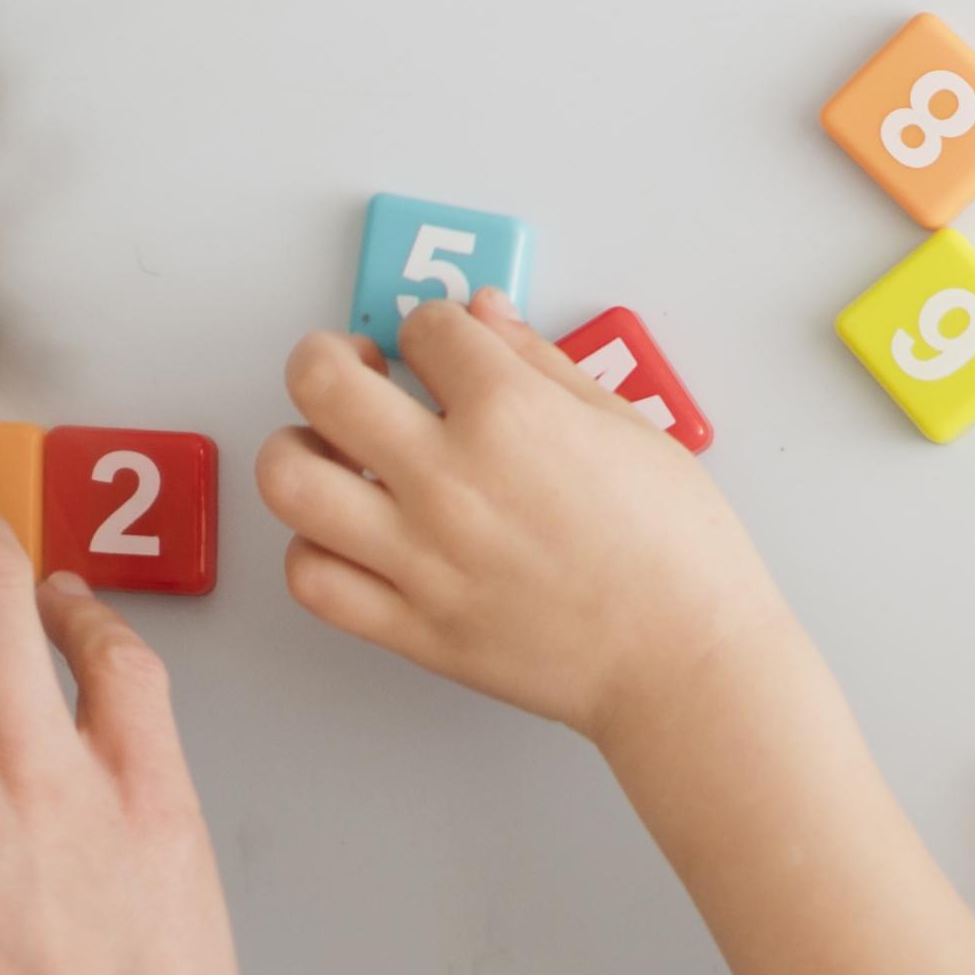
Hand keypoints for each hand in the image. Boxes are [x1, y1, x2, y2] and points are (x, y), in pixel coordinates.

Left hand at [258, 299, 803, 747]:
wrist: (684, 661)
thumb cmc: (677, 549)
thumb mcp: (626, 425)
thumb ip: (542, 361)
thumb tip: (485, 313)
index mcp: (510, 414)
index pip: (426, 327)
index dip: (435, 326)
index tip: (446, 345)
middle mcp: (449, 478)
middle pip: (320, 381)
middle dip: (327, 356)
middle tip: (354, 370)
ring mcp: (420, 556)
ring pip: (290, 480)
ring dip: (300, 449)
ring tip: (333, 453)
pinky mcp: (411, 627)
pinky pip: (313, 579)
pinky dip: (314, 549)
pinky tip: (349, 535)